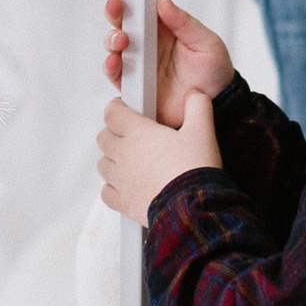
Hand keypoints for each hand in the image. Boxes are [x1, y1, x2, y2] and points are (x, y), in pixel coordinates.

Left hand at [97, 87, 221, 225]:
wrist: (193, 209)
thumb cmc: (194, 171)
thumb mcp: (202, 131)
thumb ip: (198, 107)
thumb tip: (195, 95)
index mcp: (138, 133)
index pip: (112, 112)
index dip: (118, 107)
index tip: (126, 108)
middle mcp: (124, 154)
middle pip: (104, 137)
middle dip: (115, 133)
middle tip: (132, 134)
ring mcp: (121, 179)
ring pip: (103, 164)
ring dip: (113, 160)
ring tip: (131, 160)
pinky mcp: (123, 202)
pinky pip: (106, 192)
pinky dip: (113, 188)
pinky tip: (127, 185)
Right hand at [103, 0, 232, 126]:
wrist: (217, 108)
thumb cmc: (214, 73)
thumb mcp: (207, 43)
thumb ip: (185, 23)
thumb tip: (163, 1)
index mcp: (164, 27)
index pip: (141, 5)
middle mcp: (147, 43)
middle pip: (122, 21)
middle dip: (115, 10)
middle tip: (116, 4)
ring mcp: (138, 64)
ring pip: (114, 45)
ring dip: (112, 38)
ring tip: (122, 39)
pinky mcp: (133, 86)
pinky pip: (115, 73)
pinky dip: (110, 65)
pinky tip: (114, 60)